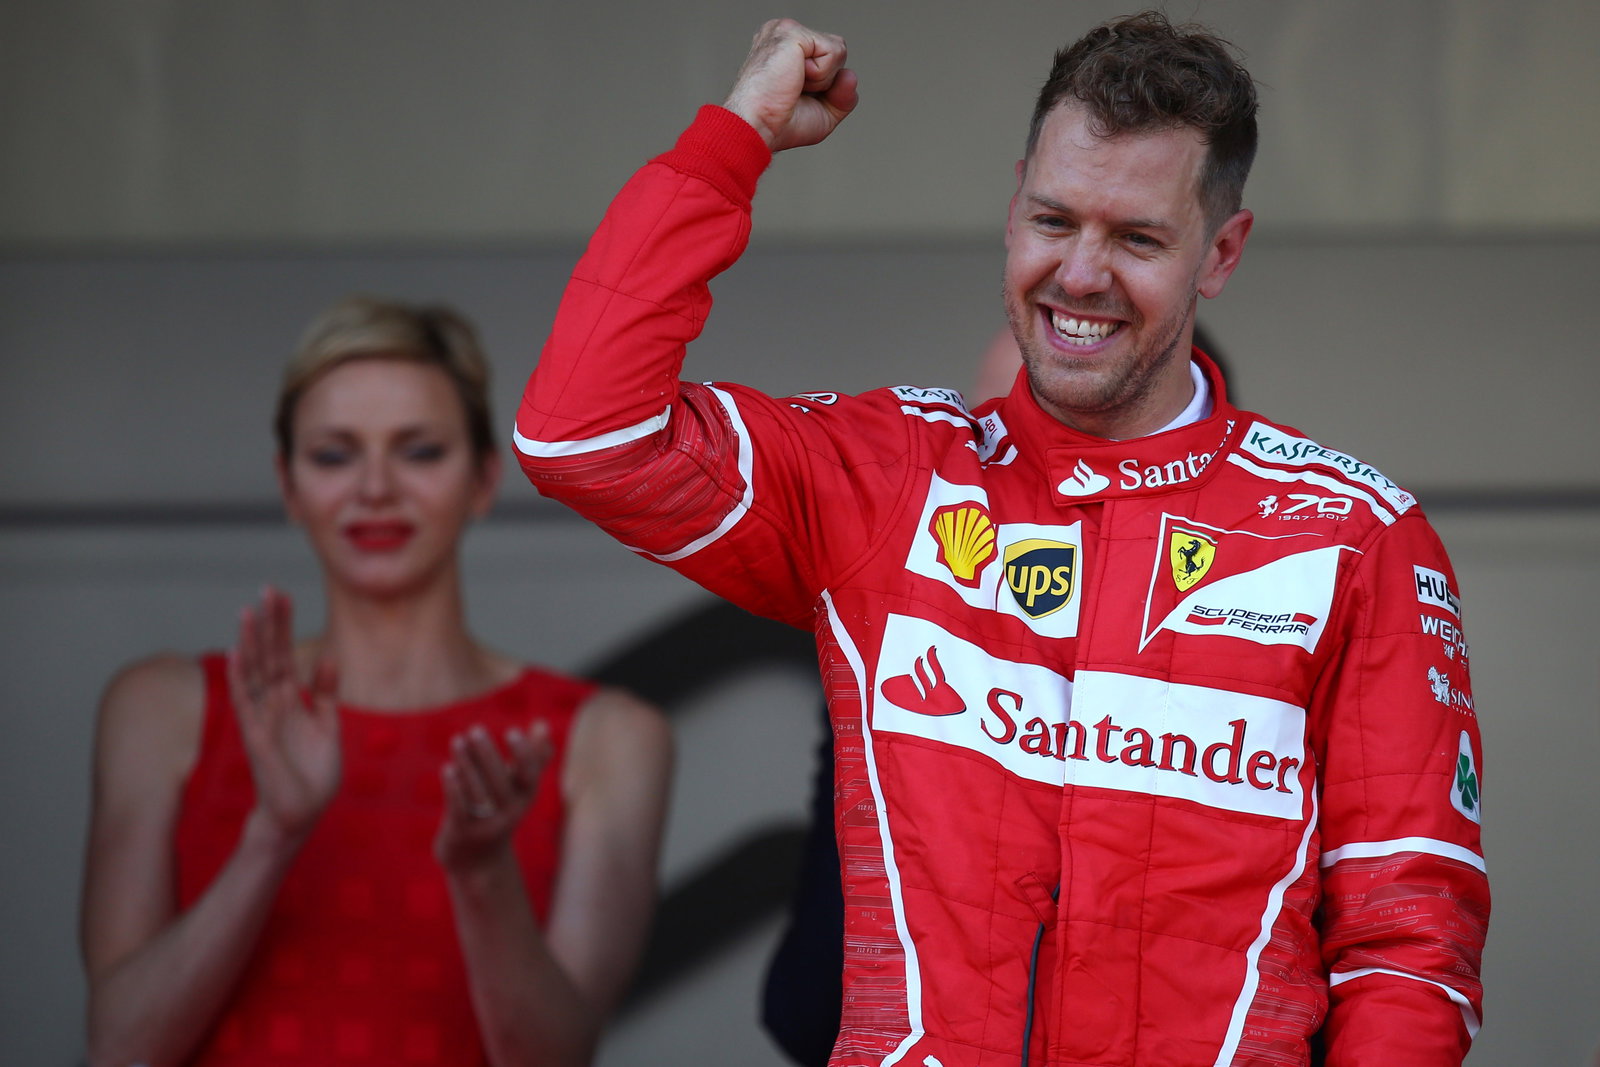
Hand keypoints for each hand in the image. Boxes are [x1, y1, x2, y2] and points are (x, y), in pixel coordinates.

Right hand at [227, 587, 340, 843]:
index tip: (282, 594)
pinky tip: (235, 654)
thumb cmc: (313, 776)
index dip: (283, 625)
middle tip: (268, 588)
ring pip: (253, 673)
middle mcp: (273, 704)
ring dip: (250, 643)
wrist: (301, 814)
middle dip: (269, 623)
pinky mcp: (256, 736)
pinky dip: (240, 679)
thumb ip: (327, 694)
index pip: (284, 654)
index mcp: (292, 700)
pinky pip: (245, 703)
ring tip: (248, 611)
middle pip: (268, 655)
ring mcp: (262, 718)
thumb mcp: (329, 728)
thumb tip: (329, 657)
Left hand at [434, 720, 552, 873]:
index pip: (529, 775)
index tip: (511, 731)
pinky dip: (454, 788)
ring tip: (457, 740)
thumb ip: (532, 757)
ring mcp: (486, 825)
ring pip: (477, 792)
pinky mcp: (463, 833)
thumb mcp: (518, 788)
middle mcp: (509, 813)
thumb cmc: (499, 813)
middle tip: (475, 729)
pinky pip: (459, 809)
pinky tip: (447, 768)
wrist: (479, 862)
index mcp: (524, 798)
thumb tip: (542, 724)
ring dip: (467, 764)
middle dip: (487, 754)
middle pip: (500, 781)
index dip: (523, 754)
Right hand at [724, 18, 857, 151]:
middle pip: (838, 52)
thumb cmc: (777, 123)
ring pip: (838, 50)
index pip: (831, 58)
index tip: (795, 98)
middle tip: (794, 93)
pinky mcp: (791, 32)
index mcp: (788, 49)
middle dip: (827, 82)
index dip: (827, 86)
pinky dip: (821, 75)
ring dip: (823, 79)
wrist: (756, 128)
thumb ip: (843, 94)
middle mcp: (785, 34)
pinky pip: (834, 51)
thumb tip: (850, 74)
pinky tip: (794, 79)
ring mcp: (786, 30)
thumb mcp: (824, 112)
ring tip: (792, 85)